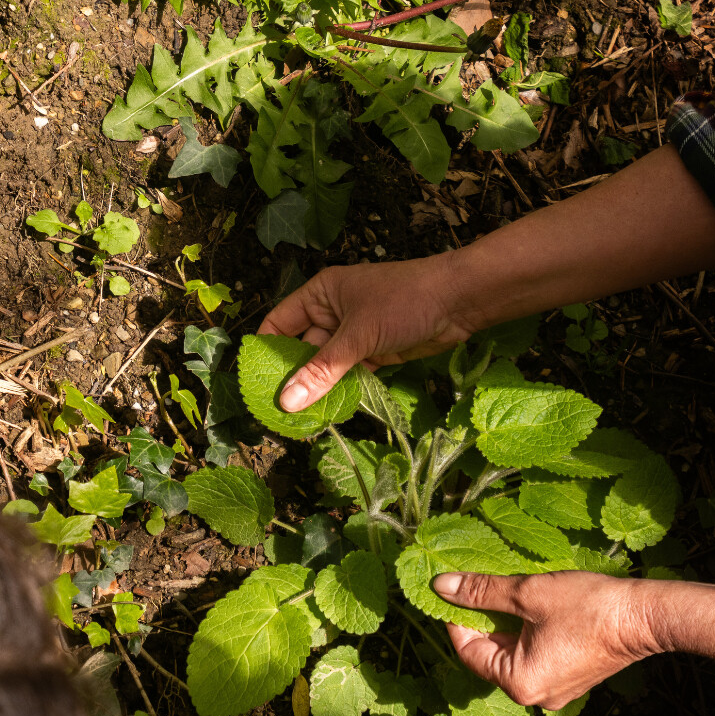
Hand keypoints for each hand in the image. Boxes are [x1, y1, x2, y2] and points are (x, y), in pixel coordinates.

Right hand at [257, 253, 475, 411]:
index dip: (266, 351)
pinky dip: (341, 392)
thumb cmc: (404, 302)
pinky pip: (349, 375)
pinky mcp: (375, 353)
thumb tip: (287, 401)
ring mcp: (355, 335)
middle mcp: (333, 313)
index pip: (280, 323)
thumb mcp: (359, 335)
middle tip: (276, 413)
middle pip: (301, 349)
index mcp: (321, 294)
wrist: (460, 301)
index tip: (254, 384)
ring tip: (299, 421)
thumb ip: (323, 370)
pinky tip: (329, 414)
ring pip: (326, 366)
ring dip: (316, 390)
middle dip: (291, 379)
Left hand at [432, 571, 660, 709]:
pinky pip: (535, 657)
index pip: (469, 652)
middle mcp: (535, 697)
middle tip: (476, 587)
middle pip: (491, 656)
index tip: (453, 591)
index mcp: (519, 683)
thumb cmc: (586, 606)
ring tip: (504, 592)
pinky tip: (530, 607)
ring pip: (513, 655)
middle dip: (482, 621)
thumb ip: (482, 592)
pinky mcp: (570, 679)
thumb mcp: (527, 593)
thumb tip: (442, 586)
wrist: (643, 617)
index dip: (456, 619)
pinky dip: (526, 634)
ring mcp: (555, 692)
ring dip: (505, 625)